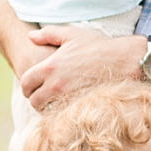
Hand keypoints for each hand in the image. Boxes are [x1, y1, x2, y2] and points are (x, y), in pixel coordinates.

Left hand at [18, 28, 145, 109]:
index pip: (26, 83)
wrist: (124, 61)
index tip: (33, 87)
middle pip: (34, 101)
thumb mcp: (71, 35)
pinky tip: (69, 106)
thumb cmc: (98, 46)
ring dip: (48, 108)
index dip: (27, 86)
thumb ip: (47, 34)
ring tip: (56, 102)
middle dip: (37, 98)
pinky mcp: (80, 107)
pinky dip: (62, 113)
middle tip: (44, 95)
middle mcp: (56, 84)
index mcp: (50, 67)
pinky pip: (63, 116)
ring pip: (47, 111)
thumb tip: (30, 36)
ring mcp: (69, 98)